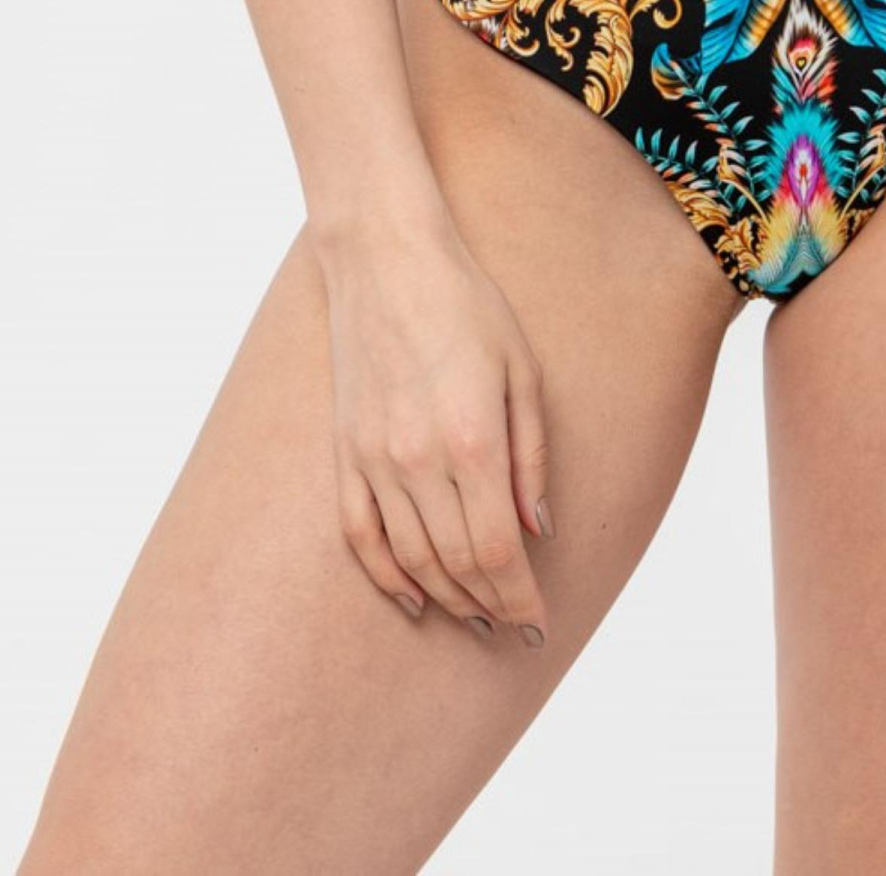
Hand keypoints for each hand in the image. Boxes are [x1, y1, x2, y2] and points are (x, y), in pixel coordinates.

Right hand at [315, 213, 554, 644]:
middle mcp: (419, 461)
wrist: (386, 257)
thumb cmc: (465, 304)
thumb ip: (531, 455)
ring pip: (411, 559)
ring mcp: (374, 459)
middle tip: (515, 627)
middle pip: (458, 564)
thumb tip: (540, 529)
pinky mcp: (345, 451)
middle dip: (491, 605)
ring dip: (448, 599)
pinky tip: (413, 596)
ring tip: (476, 617)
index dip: (522, 597)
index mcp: (472, 440)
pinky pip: (361, 535)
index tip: (540, 622)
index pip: (500, 550)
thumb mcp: (522, 370)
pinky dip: (387, 576)